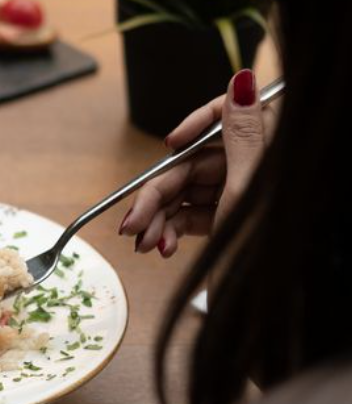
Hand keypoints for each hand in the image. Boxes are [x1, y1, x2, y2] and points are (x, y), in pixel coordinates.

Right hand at [118, 68, 272, 259]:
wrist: (268, 322)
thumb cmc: (268, 259)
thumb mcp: (250, 192)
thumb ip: (244, 135)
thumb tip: (240, 81)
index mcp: (271, 158)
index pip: (233, 116)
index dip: (200, 123)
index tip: (173, 142)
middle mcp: (257, 174)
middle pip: (198, 162)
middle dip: (162, 192)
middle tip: (133, 220)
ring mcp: (241, 200)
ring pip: (189, 192)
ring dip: (159, 216)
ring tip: (144, 244)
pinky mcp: (227, 225)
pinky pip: (192, 216)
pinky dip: (171, 231)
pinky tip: (162, 249)